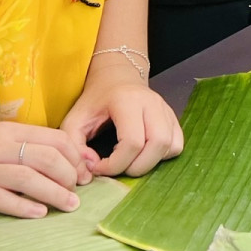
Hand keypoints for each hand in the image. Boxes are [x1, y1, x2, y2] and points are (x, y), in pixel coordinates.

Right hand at [0, 122, 94, 219]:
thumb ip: (28, 146)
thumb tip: (68, 160)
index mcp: (7, 131)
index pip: (53, 139)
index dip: (75, 156)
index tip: (85, 172)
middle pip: (44, 158)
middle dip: (68, 175)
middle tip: (79, 191)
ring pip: (26, 179)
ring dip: (53, 193)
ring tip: (69, 205)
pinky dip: (22, 206)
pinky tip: (39, 213)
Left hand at [60, 54, 183, 177]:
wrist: (116, 78)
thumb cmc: (94, 101)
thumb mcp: (74, 121)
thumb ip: (75, 147)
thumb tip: (89, 172)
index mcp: (127, 101)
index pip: (132, 142)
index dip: (115, 164)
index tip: (98, 167)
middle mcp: (152, 103)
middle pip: (157, 144)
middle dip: (136, 167)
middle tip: (117, 169)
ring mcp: (165, 109)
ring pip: (170, 145)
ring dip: (150, 163)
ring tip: (129, 161)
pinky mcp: (172, 117)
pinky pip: (176, 144)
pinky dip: (162, 156)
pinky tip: (143, 154)